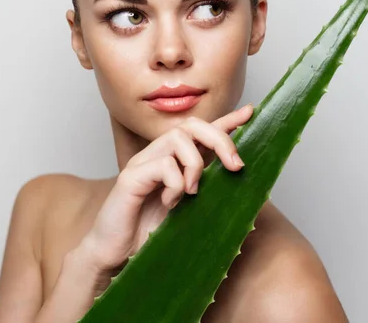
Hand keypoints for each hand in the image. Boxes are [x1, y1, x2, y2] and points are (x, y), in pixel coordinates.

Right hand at [81, 103, 253, 275]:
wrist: (116, 255)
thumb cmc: (150, 233)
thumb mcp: (190, 211)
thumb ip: (208, 193)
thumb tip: (241, 183)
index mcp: (174, 161)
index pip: (202, 133)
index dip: (227, 121)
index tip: (251, 112)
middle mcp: (158, 156)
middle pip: (191, 125)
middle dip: (220, 139)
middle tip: (235, 166)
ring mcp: (142, 163)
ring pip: (177, 139)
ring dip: (195, 165)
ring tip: (192, 192)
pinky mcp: (130, 177)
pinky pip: (162, 165)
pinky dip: (174, 184)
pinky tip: (169, 202)